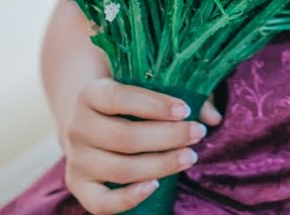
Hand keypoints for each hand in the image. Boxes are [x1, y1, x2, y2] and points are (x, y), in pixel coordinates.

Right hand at [61, 76, 221, 214]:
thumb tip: (213, 117)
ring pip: (119, 169)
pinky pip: (101, 202)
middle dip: (167, 137)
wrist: (89, 119)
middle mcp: (77, 126)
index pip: (119, 98)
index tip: (185, 110)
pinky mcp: (78, 185)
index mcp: (90, 94)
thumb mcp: (147, 87)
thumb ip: (181, 94)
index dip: (154, 105)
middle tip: (198, 133)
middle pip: (124, 137)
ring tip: (190, 157)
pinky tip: (156, 185)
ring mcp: (76, 158)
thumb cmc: (128, 100)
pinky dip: (128, 199)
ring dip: (160, 165)